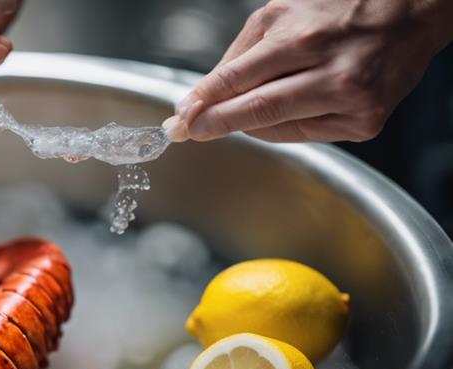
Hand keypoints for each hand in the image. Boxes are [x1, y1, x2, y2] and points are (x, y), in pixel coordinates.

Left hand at [163, 0, 452, 142]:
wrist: (410, 14)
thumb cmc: (339, 9)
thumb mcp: (281, 14)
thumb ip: (241, 55)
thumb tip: (202, 94)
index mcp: (304, 37)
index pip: (238, 78)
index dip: (204, 101)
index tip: (180, 118)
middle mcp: (330, 71)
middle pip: (256, 110)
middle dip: (217, 122)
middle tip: (190, 130)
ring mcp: (351, 101)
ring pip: (278, 128)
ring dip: (249, 124)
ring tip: (240, 110)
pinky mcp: (366, 123)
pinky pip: (306, 135)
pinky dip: (285, 126)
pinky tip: (290, 106)